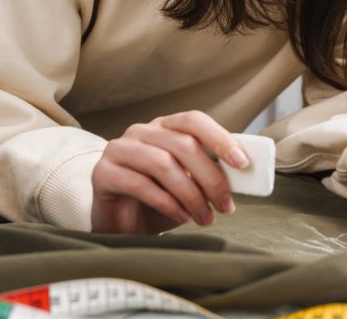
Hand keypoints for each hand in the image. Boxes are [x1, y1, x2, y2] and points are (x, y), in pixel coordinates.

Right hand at [91, 110, 248, 233]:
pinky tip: (181, 218)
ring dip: (191, 194)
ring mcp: (118, 149)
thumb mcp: (189, 183)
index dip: (220, 138)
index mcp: (164, 127)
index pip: (194, 120)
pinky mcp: (102, 173)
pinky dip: (167, 203)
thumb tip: (243, 173)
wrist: (120, 225)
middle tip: (226, 205)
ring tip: (204, 217)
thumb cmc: (159, 201)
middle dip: (211, 177)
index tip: (242, 163)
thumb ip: (209, 172)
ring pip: (163, 163)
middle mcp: (140, 132)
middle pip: (183, 144)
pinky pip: (140, 184)